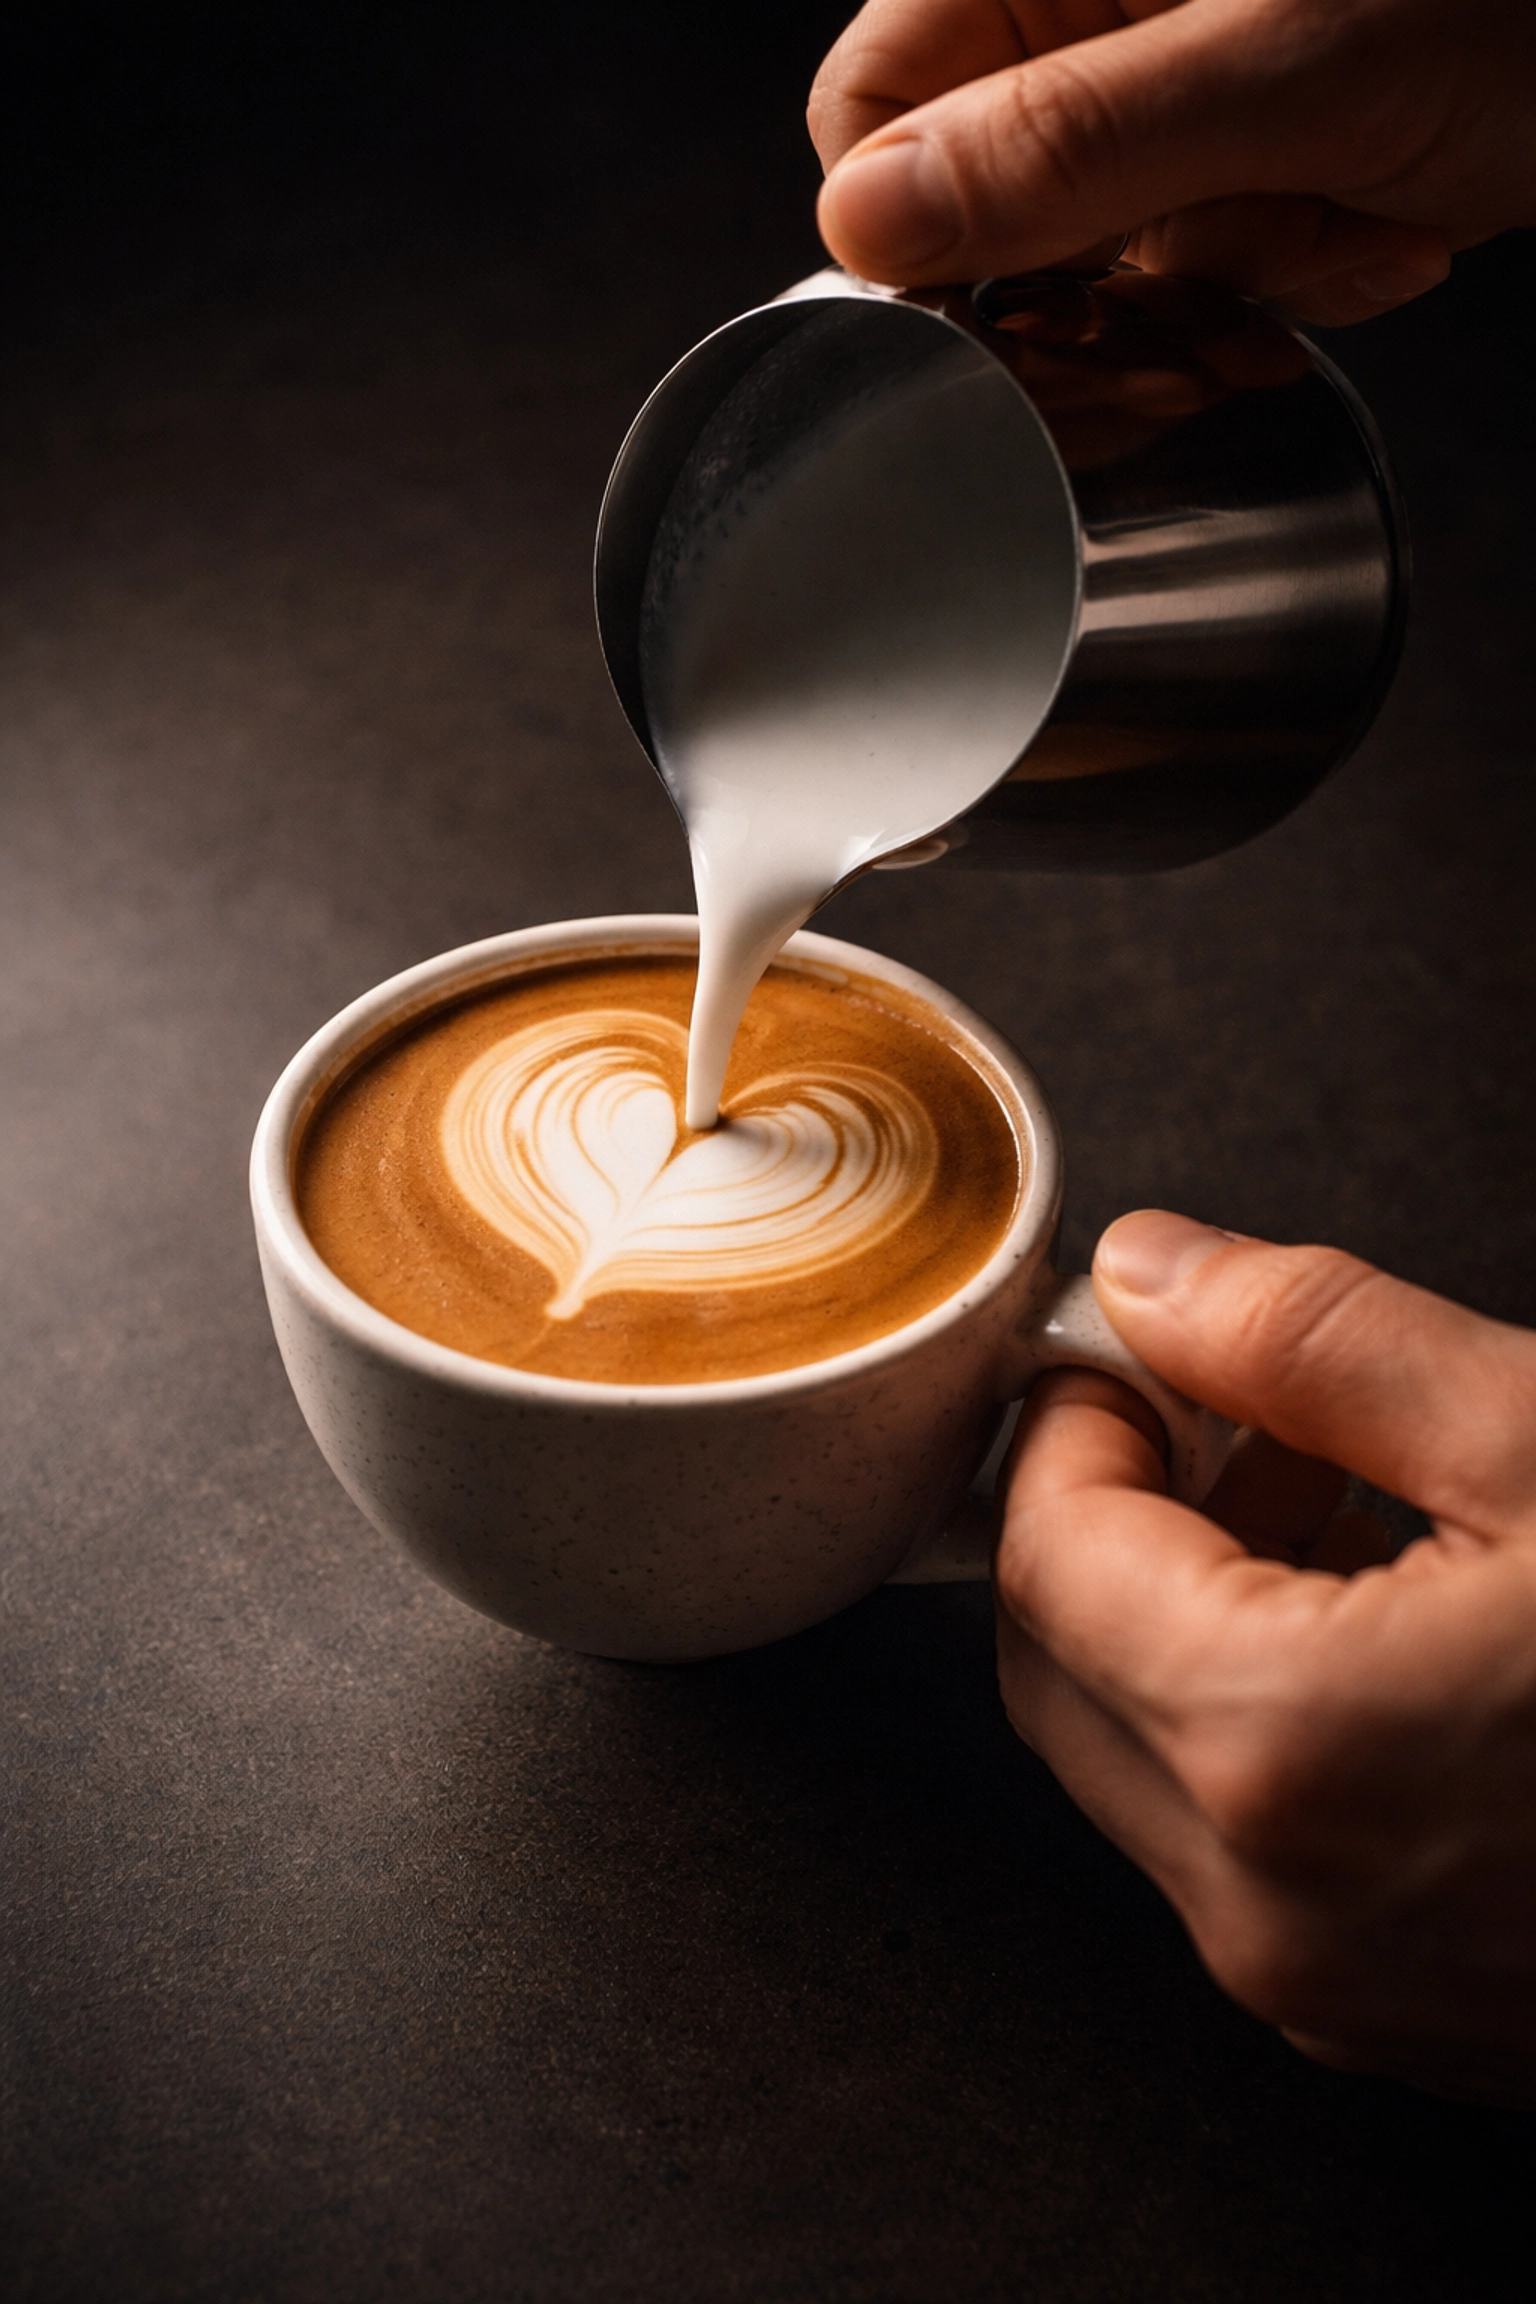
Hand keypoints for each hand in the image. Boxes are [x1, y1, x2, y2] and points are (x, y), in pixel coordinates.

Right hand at [810, 0, 1535, 323]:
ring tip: (1356, 208)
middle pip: (994, 210)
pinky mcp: (1248, 147)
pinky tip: (1389, 221)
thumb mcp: (1285, 74)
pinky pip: (1208, 269)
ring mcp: (1173, 84)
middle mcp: (1096, 14)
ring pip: (1110, 265)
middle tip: (1256, 231)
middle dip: (1122, 267)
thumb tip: (870, 223)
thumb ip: (1066, 147)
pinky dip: (1304, 270)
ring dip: (1240, 277)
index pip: (872, 112)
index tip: (1029, 287)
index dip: (930, 226)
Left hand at [994, 1210, 1535, 2104]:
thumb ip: (1314, 1341)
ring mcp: (1325, 1985)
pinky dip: (1256, 1713)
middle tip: (1228, 1409)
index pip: (1048, 1554)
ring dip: (1184, 1606)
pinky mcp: (1390, 2014)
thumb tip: (1157, 1275)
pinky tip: (1385, 1616)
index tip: (1127, 1350)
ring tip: (1331, 1490)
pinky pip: (1240, 1843)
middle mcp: (1269, 1903)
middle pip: (1062, 1663)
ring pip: (1139, 1757)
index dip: (1071, 1423)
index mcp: (1282, 1745)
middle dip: (1116, 1513)